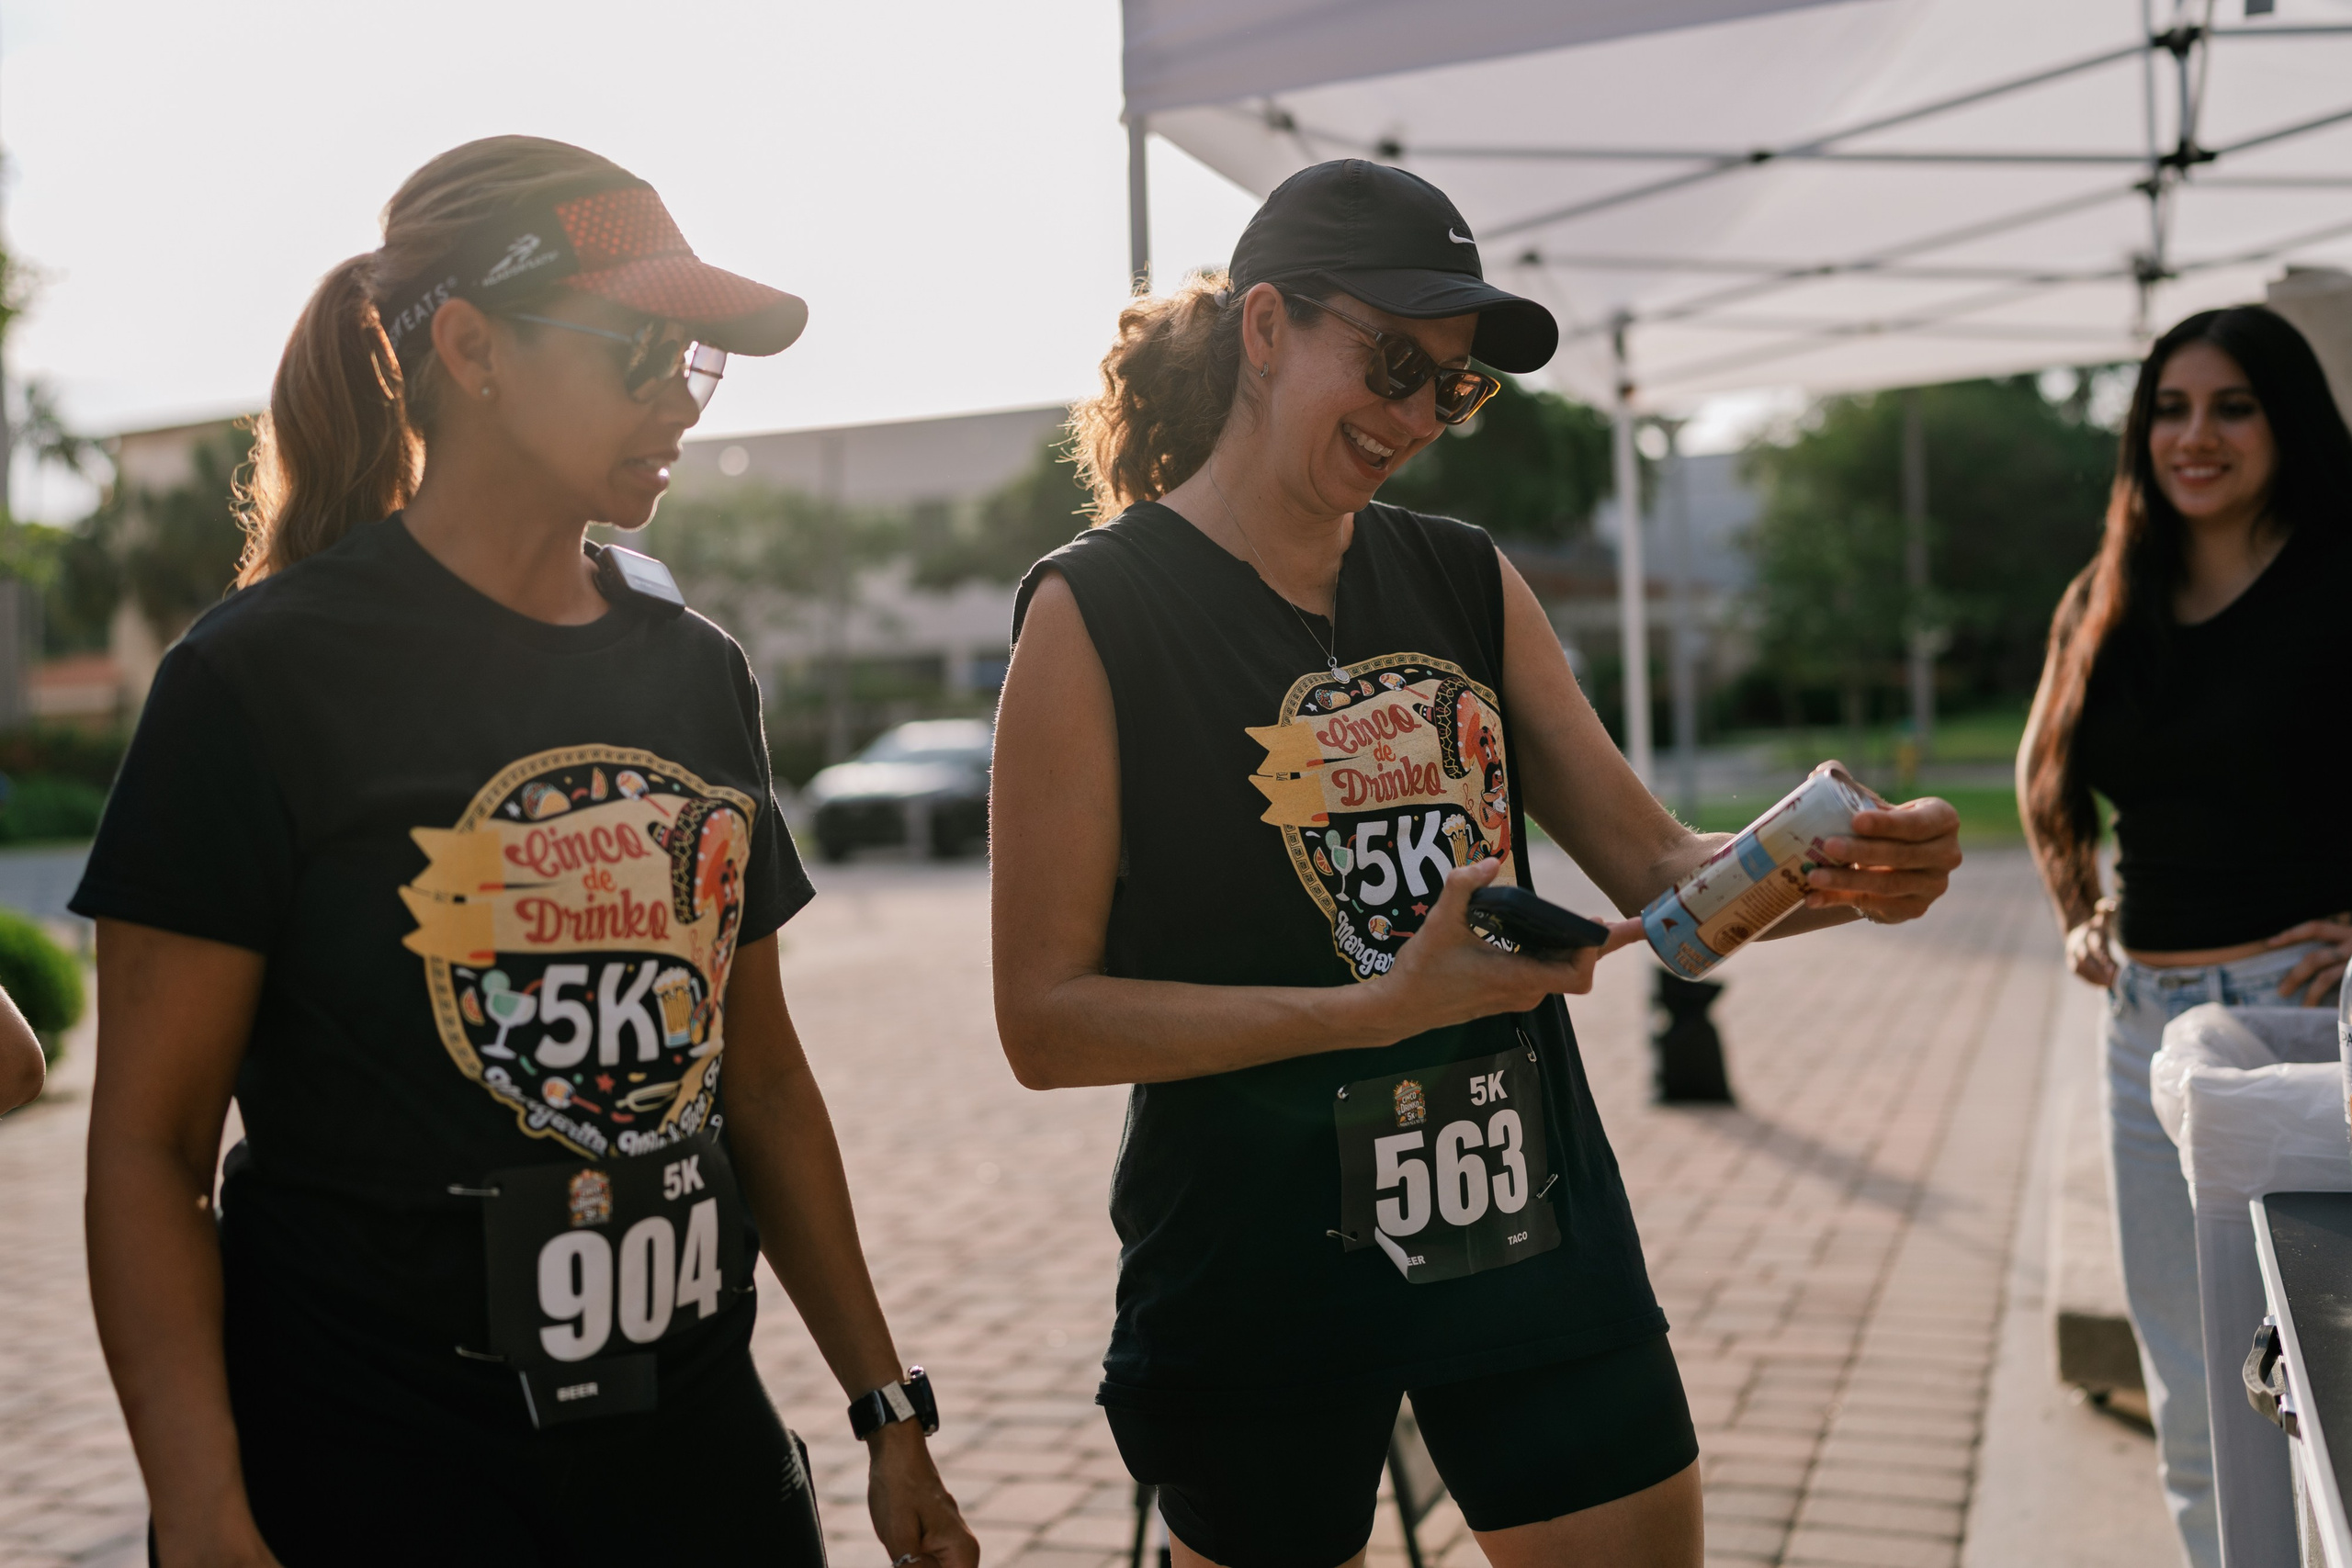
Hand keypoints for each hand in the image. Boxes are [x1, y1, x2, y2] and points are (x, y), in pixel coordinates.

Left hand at [868, 1422, 978, 1567]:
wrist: (897, 1452)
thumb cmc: (898, 1488)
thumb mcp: (898, 1535)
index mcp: (962, 1553)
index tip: (908, 1560)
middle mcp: (964, 1552)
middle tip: (902, 1549)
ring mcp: (952, 1545)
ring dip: (912, 1565)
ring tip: (900, 1546)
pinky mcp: (939, 1540)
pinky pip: (928, 1564)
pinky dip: (911, 1562)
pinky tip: (900, 1546)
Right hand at [1377, 858, 1644, 1037]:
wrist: (1399, 1010)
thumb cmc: (1420, 971)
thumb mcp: (1439, 923)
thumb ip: (1463, 887)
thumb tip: (1489, 862)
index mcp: (1515, 975)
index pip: (1579, 971)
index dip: (1601, 948)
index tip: (1617, 925)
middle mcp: (1524, 990)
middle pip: (1579, 969)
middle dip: (1601, 944)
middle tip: (1626, 921)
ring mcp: (1517, 995)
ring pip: (1564, 972)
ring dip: (1579, 949)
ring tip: (1594, 923)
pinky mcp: (1508, 994)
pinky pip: (1547, 973)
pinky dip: (1558, 954)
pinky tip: (1551, 934)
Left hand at [1805, 795, 1961, 925]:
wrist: (1891, 864)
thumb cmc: (1882, 827)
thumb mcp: (1874, 806)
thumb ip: (1849, 787)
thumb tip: (1821, 771)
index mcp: (1943, 818)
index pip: (1917, 823)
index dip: (1887, 824)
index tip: (1855, 821)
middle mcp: (1947, 854)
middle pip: (1902, 856)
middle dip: (1862, 851)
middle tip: (1827, 845)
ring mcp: (1934, 885)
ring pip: (1887, 884)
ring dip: (1847, 880)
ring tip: (1813, 876)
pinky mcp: (1916, 908)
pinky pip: (1876, 905)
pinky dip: (1840, 900)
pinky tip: (1813, 898)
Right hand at [2065, 899, 2118, 987]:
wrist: (2076, 930)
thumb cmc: (2096, 926)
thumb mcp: (2102, 917)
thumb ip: (2107, 909)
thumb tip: (2113, 902)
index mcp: (2087, 932)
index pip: (2093, 945)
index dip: (2102, 956)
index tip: (2113, 967)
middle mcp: (2077, 942)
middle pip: (2085, 958)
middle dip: (2098, 969)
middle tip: (2112, 979)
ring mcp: (2071, 953)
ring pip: (2079, 966)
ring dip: (2093, 976)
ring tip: (2108, 984)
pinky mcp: (2070, 961)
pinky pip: (2077, 972)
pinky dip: (2088, 979)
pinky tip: (2101, 985)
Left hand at [2269, 912, 2351, 1008]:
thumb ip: (2340, 945)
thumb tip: (2311, 962)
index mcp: (2350, 932)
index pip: (2315, 927)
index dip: (2291, 933)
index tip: (2270, 942)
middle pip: (2315, 958)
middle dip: (2295, 975)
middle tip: (2281, 991)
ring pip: (2327, 978)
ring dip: (2311, 994)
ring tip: (2303, 1007)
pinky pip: (2345, 992)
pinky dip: (2338, 1003)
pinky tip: (2335, 1013)